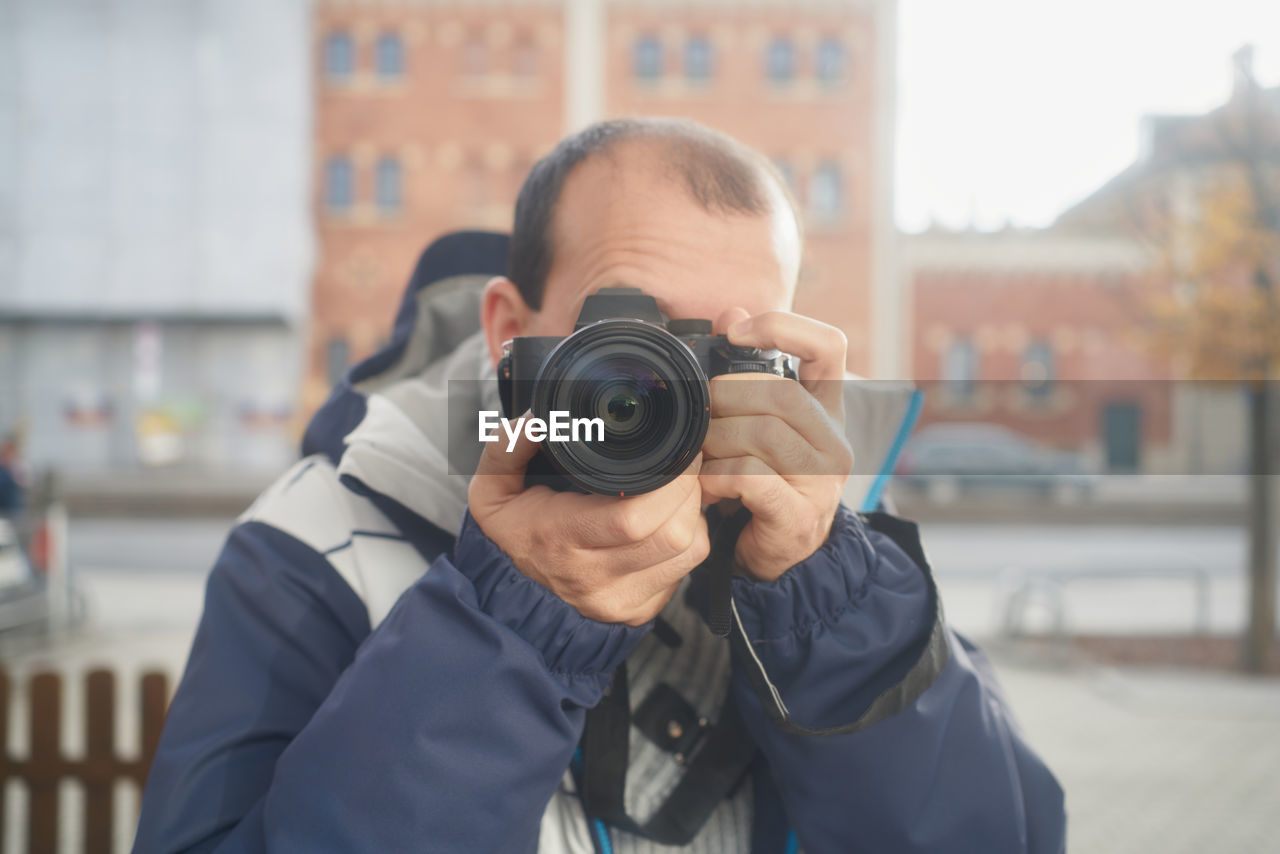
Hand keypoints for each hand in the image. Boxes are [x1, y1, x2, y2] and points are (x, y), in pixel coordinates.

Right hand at [468, 420, 709, 625]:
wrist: (511, 593)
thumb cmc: (513, 532)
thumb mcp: (493, 489)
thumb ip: (507, 447)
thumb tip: (537, 421)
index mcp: (560, 540)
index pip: (632, 519)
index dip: (668, 483)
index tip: (675, 454)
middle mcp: (593, 579)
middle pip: (672, 534)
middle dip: (688, 492)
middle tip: (683, 466)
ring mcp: (620, 600)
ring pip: (688, 551)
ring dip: (692, 515)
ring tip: (677, 491)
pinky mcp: (640, 611)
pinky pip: (686, 570)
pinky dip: (689, 539)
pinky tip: (670, 521)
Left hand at [699, 309, 853, 580]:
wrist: (777, 559)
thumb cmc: (761, 485)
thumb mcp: (757, 425)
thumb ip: (747, 372)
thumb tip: (731, 314)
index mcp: (827, 409)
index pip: (828, 346)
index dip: (783, 326)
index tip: (735, 332)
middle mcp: (834, 441)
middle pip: (779, 392)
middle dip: (725, 398)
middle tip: (701, 419)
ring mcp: (822, 481)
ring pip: (761, 433)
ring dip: (716, 441)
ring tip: (701, 457)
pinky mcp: (798, 516)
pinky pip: (749, 477)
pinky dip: (717, 476)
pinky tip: (707, 485)